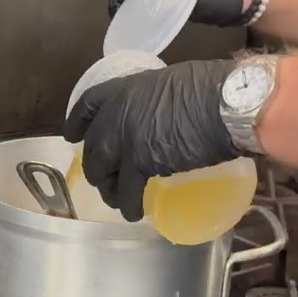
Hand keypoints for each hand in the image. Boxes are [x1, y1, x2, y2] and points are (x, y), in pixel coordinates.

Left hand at [63, 60, 239, 221]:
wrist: (225, 105)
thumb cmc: (209, 88)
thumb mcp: (169, 83)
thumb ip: (151, 99)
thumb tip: (155, 113)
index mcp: (124, 89)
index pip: (89, 105)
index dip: (78, 123)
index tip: (72, 136)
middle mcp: (117, 114)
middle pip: (94, 146)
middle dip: (95, 166)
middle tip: (103, 178)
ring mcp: (126, 139)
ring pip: (103, 171)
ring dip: (108, 189)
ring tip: (115, 200)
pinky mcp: (140, 163)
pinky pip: (127, 191)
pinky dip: (129, 205)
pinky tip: (134, 213)